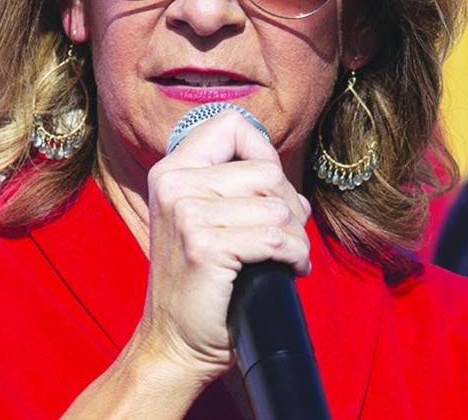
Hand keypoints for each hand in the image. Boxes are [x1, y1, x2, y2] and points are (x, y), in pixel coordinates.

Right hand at [131, 110, 311, 384]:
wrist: (174, 343)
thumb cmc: (201, 283)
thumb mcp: (205, 222)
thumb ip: (238, 190)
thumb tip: (292, 189)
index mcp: (171, 171)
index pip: (230, 124)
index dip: (263, 153)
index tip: (265, 192)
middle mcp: (174, 184)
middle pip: (267, 170)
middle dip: (288, 207)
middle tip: (281, 239)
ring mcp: (187, 214)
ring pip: (279, 207)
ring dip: (296, 239)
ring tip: (283, 259)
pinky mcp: (205, 246)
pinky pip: (277, 239)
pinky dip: (294, 258)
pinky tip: (285, 271)